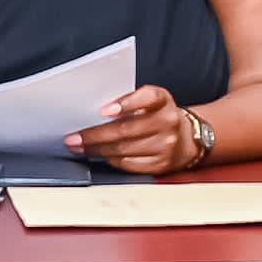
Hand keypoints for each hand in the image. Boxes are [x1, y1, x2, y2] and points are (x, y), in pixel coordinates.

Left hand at [66, 86, 192, 175]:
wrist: (186, 139)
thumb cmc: (158, 116)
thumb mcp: (150, 101)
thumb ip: (128, 102)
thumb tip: (92, 112)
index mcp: (162, 100)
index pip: (147, 97)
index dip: (125, 103)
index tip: (104, 110)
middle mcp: (167, 121)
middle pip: (127, 130)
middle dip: (95, 135)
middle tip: (74, 137)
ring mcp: (166, 145)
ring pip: (124, 149)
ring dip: (97, 150)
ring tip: (80, 147)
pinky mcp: (161, 164)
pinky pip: (129, 164)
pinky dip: (111, 159)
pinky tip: (100, 155)